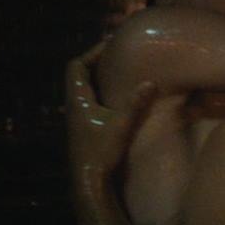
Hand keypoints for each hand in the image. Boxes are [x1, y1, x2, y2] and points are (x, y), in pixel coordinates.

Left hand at [65, 39, 158, 176]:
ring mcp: (77, 116)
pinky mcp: (83, 126)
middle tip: (117, 55)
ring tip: (119, 70)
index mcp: (77, 99)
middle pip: (79, 74)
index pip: (76, 66)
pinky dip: (100, 90)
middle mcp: (73, 104)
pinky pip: (89, 99)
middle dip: (96, 62)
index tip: (110, 46)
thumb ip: (135, 103)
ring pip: (83, 87)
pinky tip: (117, 96)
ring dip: (98, 77)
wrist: (88, 178)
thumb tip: (150, 82)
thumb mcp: (121, 126)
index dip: (91, 53)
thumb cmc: (101, 151)